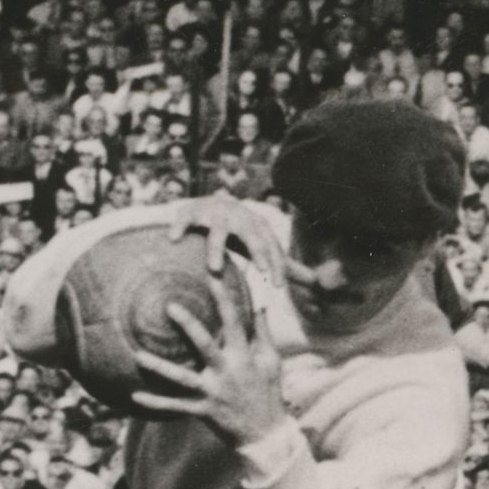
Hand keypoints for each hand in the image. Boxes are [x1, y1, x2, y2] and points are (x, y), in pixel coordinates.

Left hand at [132, 270, 291, 446]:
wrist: (266, 434)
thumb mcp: (272, 361)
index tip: (213, 275)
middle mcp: (228, 371)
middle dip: (189, 325)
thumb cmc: (268, 392)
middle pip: (205, 345)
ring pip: (183, 378)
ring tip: (138, 356)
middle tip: (170, 306)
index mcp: (244, 356)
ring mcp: (214, 392)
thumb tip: (262, 305)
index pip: (235, 321)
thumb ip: (264, 333)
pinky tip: (134, 396)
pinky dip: (156, 402)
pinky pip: (175, 406)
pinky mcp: (203, 410)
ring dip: (160, 367)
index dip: (225, 298)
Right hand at [165, 192, 292, 287]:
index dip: (277, 265)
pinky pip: (186, 219)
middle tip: (261, 271)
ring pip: (217, 233)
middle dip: (257, 251)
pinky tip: (173, 239)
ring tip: (213, 269)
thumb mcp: (264, 245)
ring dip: (215, 250)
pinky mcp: (193, 211)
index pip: (271, 247)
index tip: (280, 287)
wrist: (215, 201)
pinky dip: (180, 226)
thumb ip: (285, 264)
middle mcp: (239, 218)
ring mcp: (215, 214)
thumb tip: (316, 281)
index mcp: (259, 227)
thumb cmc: (244, 232)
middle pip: (251, 237)